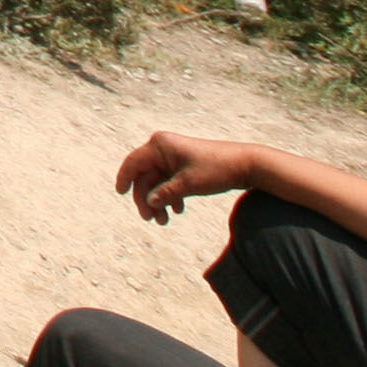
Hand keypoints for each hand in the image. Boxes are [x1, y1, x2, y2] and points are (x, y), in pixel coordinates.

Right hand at [117, 129, 259, 222]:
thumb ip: (165, 193)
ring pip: (157, 181)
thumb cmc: (216, 169)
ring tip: (165, 221)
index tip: (120, 194)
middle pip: (145, 176)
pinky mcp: (184, 165)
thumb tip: (148, 202)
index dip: (124, 179)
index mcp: (160, 145)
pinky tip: (178, 210)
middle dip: (147, 199)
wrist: (246, 165)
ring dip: (159, 201)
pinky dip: (170, 196)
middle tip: (151, 220)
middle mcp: (163, 148)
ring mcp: (174, 157)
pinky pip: (169, 181)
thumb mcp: (188, 184)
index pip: (133, 163)